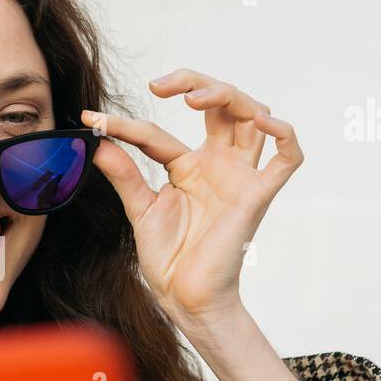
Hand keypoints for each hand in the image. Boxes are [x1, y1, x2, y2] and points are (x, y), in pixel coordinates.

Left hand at [82, 70, 303, 326]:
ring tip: (194, 98)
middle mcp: (218, 165)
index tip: (92, 121)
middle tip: (158, 86)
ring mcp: (239, 177)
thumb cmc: (168, 258)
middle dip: (195, 82)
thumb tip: (96, 141)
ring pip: (252, 117)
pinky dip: (285, 134)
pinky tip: (264, 121)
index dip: (125, 125)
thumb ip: (124, 173)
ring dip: (230, 96)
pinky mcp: (257, 196)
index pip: (159, 132)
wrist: (183, 297)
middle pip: (222, 104)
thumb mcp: (139, 209)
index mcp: (189, 166)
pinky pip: (288, 159)